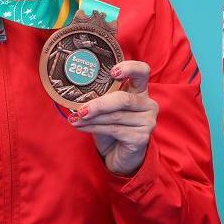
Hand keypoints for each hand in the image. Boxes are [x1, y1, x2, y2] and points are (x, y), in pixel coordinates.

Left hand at [70, 61, 156, 175]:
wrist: (120, 155)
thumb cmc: (112, 127)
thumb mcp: (106, 110)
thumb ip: (100, 99)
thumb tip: (75, 95)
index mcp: (140, 91)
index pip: (142, 71)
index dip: (129, 68)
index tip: (112, 72)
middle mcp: (148, 104)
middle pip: (124, 99)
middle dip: (99, 104)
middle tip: (81, 109)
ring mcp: (148, 121)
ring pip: (116, 116)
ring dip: (92, 118)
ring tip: (76, 119)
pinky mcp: (142, 138)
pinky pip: (114, 130)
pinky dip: (94, 128)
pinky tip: (81, 127)